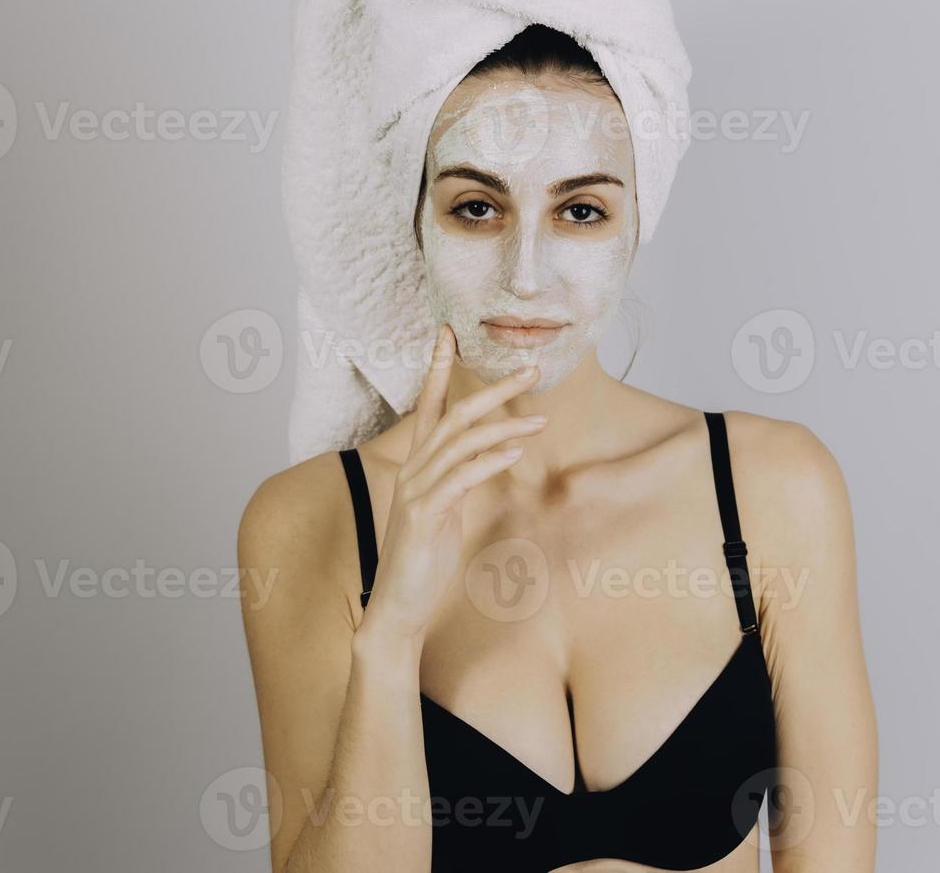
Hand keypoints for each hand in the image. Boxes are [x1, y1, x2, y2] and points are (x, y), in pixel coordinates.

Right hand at [360, 325, 546, 639]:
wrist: (398, 605)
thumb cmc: (424, 558)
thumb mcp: (445, 510)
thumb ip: (460, 479)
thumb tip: (489, 456)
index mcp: (417, 466)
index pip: (429, 406)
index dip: (437, 368)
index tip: (449, 334)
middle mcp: (413, 471)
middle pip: (454, 415)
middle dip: (493, 388)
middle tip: (531, 369)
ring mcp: (416, 492)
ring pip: (459, 443)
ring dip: (503, 427)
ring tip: (541, 421)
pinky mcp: (425, 516)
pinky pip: (460, 479)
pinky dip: (488, 462)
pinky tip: (515, 453)